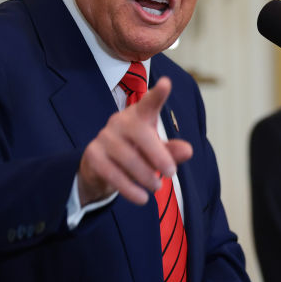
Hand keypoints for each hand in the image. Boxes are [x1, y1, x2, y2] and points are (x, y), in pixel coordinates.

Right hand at [78, 77, 192, 205]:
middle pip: (141, 134)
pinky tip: (142, 198)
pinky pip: (113, 173)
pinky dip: (129, 188)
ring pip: (128, 157)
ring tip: (157, 187)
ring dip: (145, 175)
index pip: (149, 103)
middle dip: (159, 155)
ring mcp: (104, 137)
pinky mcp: (92, 155)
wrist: (100, 171)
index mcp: (139, 116)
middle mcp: (120, 122)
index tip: (167, 83)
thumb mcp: (157, 154)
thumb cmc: (136, 155)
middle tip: (172, 174)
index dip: (158, 94)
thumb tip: (188, 150)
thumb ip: (172, 152)